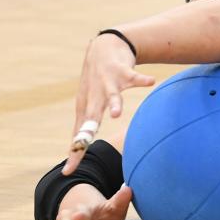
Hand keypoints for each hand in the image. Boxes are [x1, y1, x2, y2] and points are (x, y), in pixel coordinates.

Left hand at [66, 33, 153, 174]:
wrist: (104, 46)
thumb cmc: (96, 80)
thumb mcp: (88, 103)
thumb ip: (85, 125)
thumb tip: (76, 149)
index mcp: (86, 108)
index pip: (79, 135)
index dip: (74, 153)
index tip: (68, 172)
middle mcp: (94, 97)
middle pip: (89, 119)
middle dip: (85, 134)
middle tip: (79, 149)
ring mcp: (107, 83)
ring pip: (111, 96)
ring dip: (114, 104)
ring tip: (116, 114)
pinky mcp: (122, 71)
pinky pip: (134, 77)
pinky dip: (142, 80)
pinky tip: (152, 81)